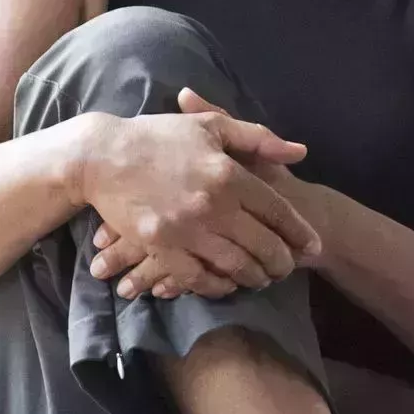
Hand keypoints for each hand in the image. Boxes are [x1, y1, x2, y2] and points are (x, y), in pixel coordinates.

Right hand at [81, 89, 320, 300]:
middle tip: (288, 268)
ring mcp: (186, 230)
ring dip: (254, 277)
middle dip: (282, 263)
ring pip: (235, 266)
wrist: (100, 157)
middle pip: (263, 245)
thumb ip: (259, 139)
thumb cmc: (158, 137)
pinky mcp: (160, 248)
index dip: (299, 232)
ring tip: (262, 278)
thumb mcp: (211, 128)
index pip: (277, 211)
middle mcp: (213, 205)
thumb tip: (300, 152)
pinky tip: (227, 285)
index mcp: (228, 174)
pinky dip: (217, 286)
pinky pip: (198, 277)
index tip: (312, 246)